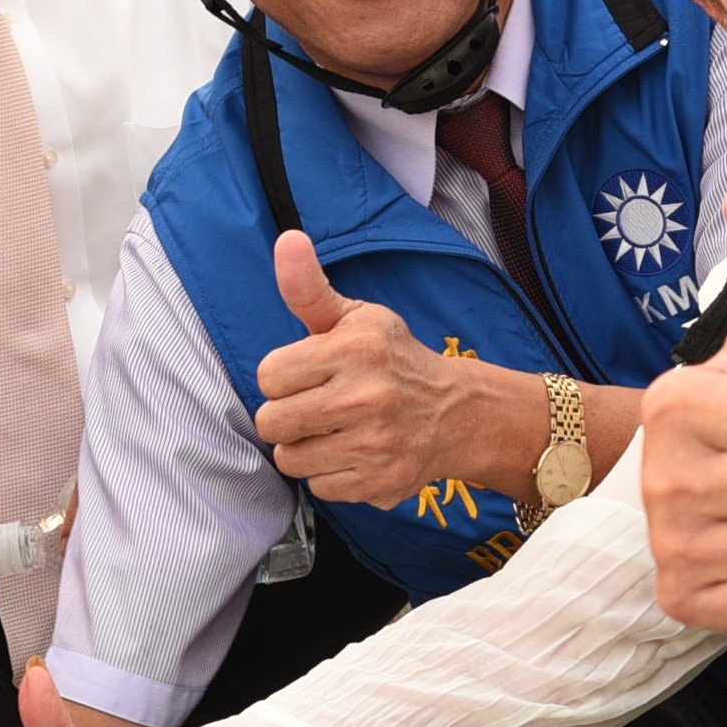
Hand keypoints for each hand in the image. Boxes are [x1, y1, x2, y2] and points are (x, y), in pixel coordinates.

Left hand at [252, 231, 479, 507]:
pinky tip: (355, 453)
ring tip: (334, 431)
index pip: (268, 375)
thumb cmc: (394, 360)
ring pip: (290, 458)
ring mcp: (374, 443)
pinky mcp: (380, 482)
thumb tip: (287, 240)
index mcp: (355, 349)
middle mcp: (365, 396)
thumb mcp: (356, 318)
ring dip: (305, 447)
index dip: (283, 376)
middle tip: (316, 406)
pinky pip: (319, 486)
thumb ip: (309, 287)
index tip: (310, 374)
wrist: (458, 413)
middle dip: (287, 415)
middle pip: (272, 422)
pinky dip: (331, 474)